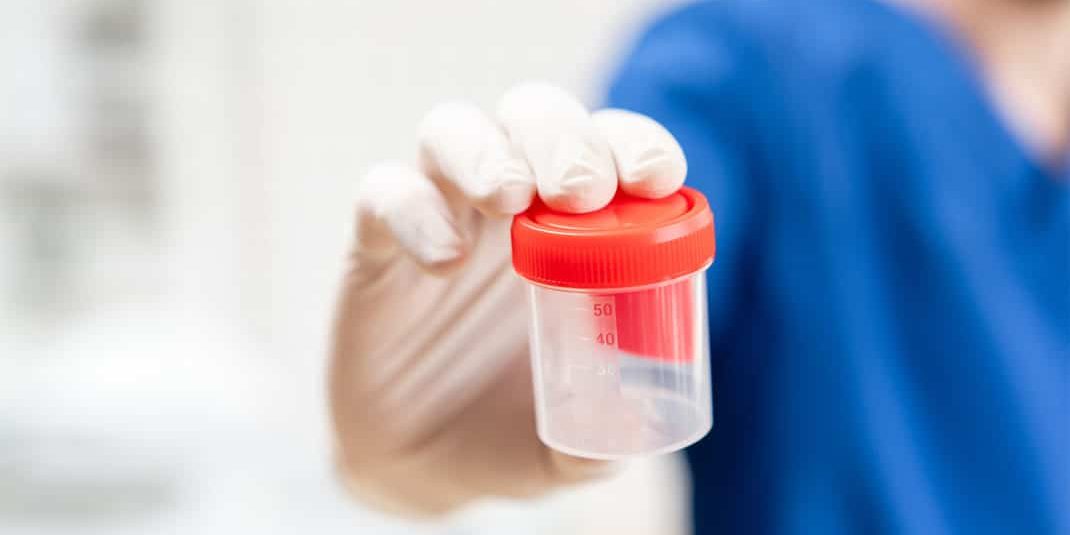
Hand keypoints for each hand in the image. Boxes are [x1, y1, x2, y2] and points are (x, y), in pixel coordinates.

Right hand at [329, 82, 687, 515]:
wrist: (422, 468)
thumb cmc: (512, 433)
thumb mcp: (571, 446)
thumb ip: (606, 440)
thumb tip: (639, 427)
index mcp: (576, 230)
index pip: (610, 150)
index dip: (635, 144)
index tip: (656, 177)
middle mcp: (508, 206)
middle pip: (532, 116)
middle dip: (563, 139)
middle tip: (581, 192)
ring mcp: (440, 216)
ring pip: (451, 129)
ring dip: (486, 151)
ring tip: (509, 199)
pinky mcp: (375, 247)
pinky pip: (383, 195)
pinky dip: (414, 211)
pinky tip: (445, 260)